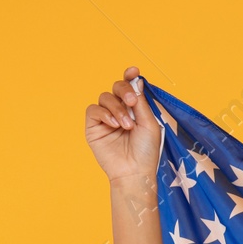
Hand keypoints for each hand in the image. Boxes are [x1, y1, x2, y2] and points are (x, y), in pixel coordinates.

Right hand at [84, 66, 160, 183]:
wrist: (134, 172)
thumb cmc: (146, 151)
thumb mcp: (149, 123)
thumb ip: (141, 102)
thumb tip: (136, 80)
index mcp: (135, 110)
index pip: (130, 87)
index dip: (130, 77)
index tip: (134, 71)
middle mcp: (120, 111)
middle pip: (116, 88)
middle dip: (123, 90)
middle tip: (131, 102)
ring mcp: (106, 118)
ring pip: (105, 97)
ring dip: (117, 108)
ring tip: (126, 125)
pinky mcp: (94, 126)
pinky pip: (94, 110)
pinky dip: (104, 114)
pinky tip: (114, 125)